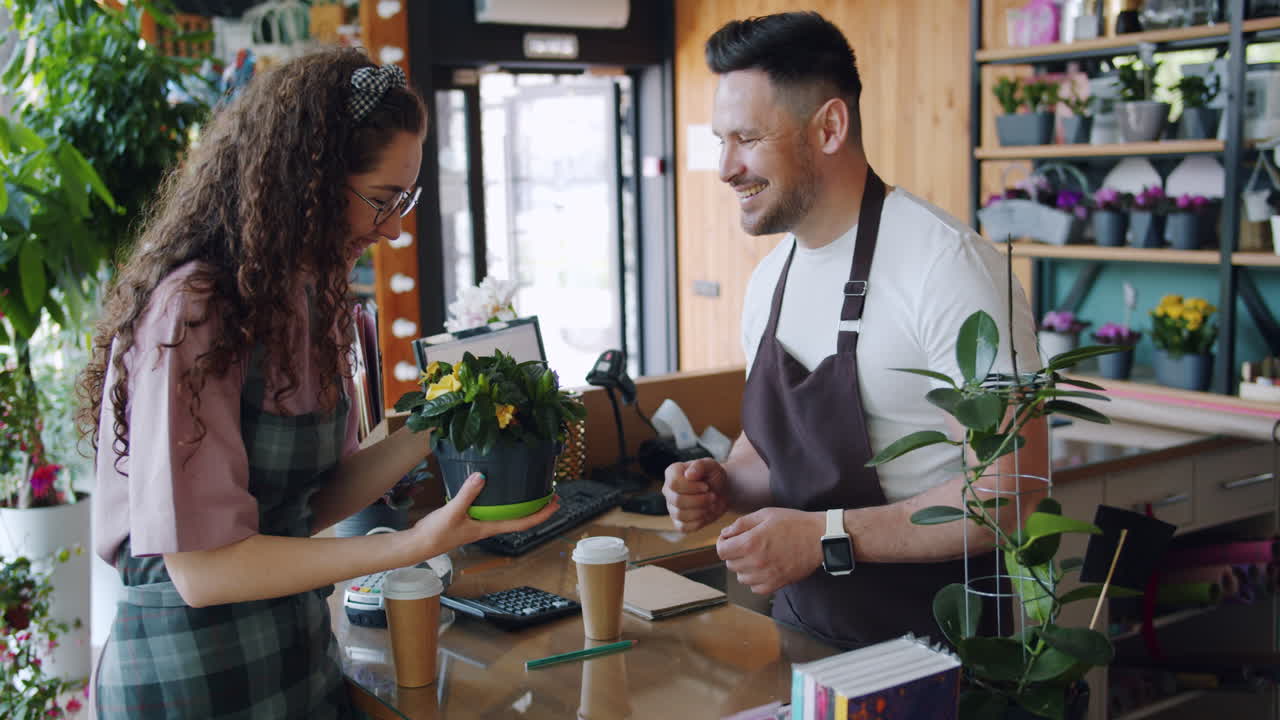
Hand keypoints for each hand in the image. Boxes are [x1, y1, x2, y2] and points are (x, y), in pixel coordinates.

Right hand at [410, 473, 559, 550]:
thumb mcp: (452, 512)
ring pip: (506, 514)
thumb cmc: (435, 534)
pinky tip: (498, 489)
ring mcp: (479, 523)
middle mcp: (488, 527)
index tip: (555, 504)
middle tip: (551, 495)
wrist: (418, 544)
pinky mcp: (469, 518)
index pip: (521, 523)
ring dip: (521, 505)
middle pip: (519, 519)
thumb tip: (482, 477)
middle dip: (537, 509)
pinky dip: (501, 501)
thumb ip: (467, 494)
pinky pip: (492, 509)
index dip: (540, 515)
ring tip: (531, 491)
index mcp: (488, 528)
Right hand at [662, 458, 729, 532]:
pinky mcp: (678, 522)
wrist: (721, 490)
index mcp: (672, 473)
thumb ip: (700, 466)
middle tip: (713, 497)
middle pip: (677, 500)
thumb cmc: (713, 475)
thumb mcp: (711, 465)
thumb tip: (689, 475)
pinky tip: (707, 514)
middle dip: (699, 500)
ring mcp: (672, 507)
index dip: (692, 487)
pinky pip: (684, 527)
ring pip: (680, 515)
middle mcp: (668, 490)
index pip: (674, 483)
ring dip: (701, 511)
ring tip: (711, 504)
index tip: (706, 487)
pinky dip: (699, 522)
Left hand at [715, 508, 823, 594]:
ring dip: (744, 567)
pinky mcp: (776, 584)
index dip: (722, 543)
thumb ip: (741, 524)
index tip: (729, 539)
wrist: (819, 538)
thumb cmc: (794, 523)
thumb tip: (725, 533)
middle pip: (730, 564)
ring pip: (741, 577)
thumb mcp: (765, 514)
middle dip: (734, 553)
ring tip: (756, 555)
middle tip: (746, 544)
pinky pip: (755, 588)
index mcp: (750, 543)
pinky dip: (755, 579)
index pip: (721, 551)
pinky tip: (764, 567)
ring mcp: (766, 576)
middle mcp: (755, 562)